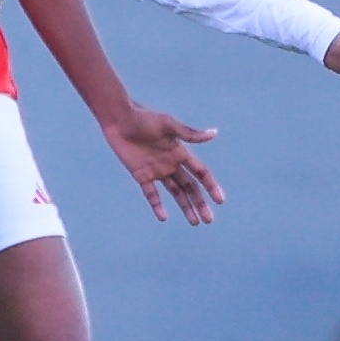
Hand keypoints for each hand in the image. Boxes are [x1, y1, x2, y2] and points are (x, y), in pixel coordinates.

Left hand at [100, 103, 224, 224]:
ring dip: (185, 206)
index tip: (220, 201)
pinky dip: (157, 205)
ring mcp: (157, 171)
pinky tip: (163, 217)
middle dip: (200, 203)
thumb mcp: (168, 125)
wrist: (119, 119)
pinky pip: (151, 194)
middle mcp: (172, 164)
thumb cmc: (144, 118)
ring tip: (195, 222)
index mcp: (181, 152)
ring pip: (175, 193)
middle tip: (209, 221)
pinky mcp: (141, 175)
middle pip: (190, 187)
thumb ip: (190, 134)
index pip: (201, 173)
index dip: (211, 186)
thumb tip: (214, 133)